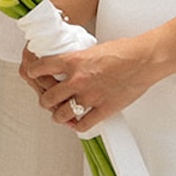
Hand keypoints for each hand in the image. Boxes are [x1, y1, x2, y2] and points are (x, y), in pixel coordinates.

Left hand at [26, 37, 158, 132]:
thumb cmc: (124, 51)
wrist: (143, 60)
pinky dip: (77, 127)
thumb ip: (79, 60)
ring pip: (62, 114)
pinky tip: (77, 124)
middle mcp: (78, 80)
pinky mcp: (103, 110)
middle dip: (45, 101)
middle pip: (48, 98)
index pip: (43, 67)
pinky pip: (83, 125)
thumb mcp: (94, 49)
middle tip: (47, 100)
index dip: (33, 72)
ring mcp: (90, 97)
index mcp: (75, 61)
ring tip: (60, 114)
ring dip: (58, 116)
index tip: (32, 74)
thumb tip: (71, 66)